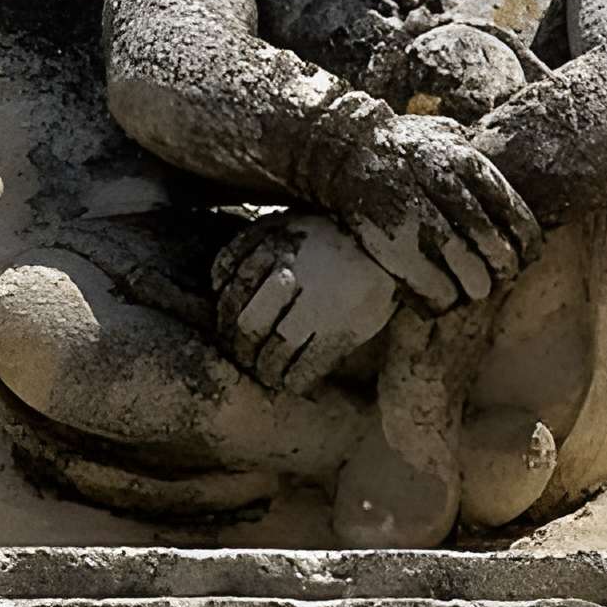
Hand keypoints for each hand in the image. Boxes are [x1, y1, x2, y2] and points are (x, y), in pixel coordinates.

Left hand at [212, 215, 398, 394]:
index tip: (228, 328)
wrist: (388, 245)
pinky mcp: (342, 332)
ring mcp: (317, 308)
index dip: (225, 315)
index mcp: (275, 248)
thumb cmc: (330, 236)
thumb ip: (251, 244)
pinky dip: (293, 379)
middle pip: (248, 324)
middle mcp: (291, 278)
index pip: (233, 290)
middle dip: (241, 345)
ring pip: (275, 350)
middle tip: (243, 355)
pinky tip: (290, 383)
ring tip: (265, 372)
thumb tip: (218, 282)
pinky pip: (308, 366)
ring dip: (264, 367)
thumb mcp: (287, 223)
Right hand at [315, 115, 541, 310]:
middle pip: (494, 245)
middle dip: (503, 268)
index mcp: (466, 163)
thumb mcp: (445, 134)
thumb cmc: (402, 144)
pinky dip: (443, 297)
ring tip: (475, 289)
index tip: (526, 255)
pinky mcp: (395, 245)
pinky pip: (432, 285)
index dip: (526, 243)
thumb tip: (509, 185)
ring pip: (467, 269)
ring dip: (476, 285)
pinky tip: (444, 295)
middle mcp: (446, 189)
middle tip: (501, 277)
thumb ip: (477, 156)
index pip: (514, 214)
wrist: (345, 150)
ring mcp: (419, 219)